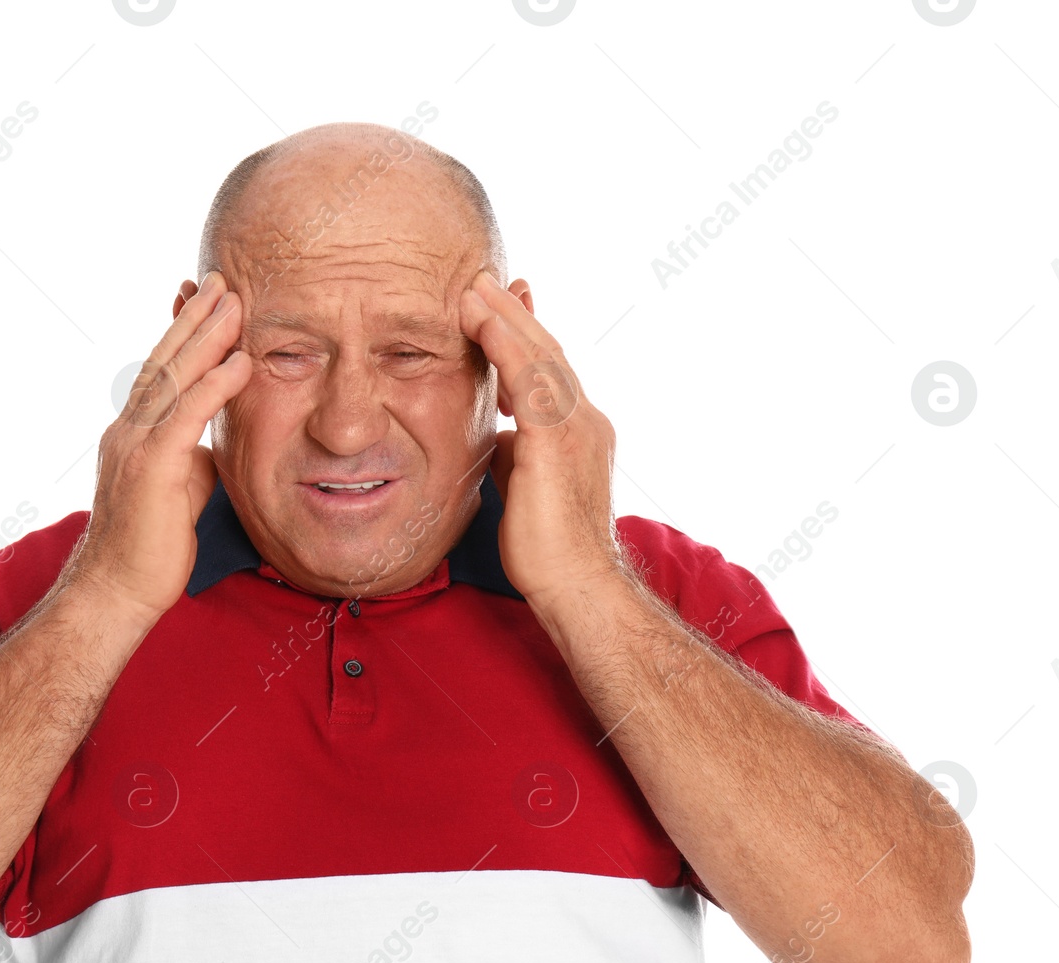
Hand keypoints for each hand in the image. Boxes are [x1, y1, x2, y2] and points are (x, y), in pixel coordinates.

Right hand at [64, 271, 249, 623]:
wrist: (116, 591)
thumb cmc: (150, 548)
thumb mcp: (179, 489)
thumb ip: (193, 456)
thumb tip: (217, 444)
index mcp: (133, 432)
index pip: (161, 371)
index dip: (183, 332)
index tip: (204, 298)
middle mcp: (128, 429)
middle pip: (164, 359)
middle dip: (194, 317)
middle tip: (221, 279)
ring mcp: (135, 445)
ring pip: (174, 377)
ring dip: (207, 336)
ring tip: (235, 301)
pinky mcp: (152, 468)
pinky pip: (186, 415)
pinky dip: (214, 384)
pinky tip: (240, 362)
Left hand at [458, 269, 621, 607]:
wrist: (576, 586)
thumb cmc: (548, 550)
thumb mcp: (524, 487)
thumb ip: (514, 454)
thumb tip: (494, 438)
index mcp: (579, 431)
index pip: (548, 371)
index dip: (524, 336)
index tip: (501, 305)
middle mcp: (585, 421)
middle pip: (547, 352)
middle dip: (515, 313)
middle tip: (484, 279)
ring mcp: (576, 428)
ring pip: (540, 355)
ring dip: (504, 316)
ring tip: (473, 287)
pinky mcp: (556, 441)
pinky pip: (529, 377)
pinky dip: (504, 343)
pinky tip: (480, 319)